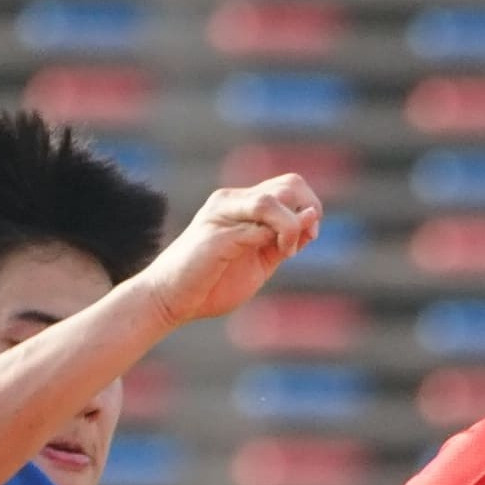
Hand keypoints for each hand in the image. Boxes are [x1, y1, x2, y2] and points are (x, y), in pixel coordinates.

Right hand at [147, 177, 324, 326]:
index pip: (289, 184)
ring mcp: (221, 215)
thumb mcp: (261, 261)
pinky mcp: (214, 236)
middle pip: (288, 184)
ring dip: (290, 227)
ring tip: (286, 252)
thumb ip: (285, 241)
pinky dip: (272, 238)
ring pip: (270, 201)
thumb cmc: (213, 283)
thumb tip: (313, 217)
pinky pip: (253, 227)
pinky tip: (277, 253)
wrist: (171, 300)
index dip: (309, 206)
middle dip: (306, 213)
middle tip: (297, 245)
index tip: (309, 237)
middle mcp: (231, 201)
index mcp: (242, 204)